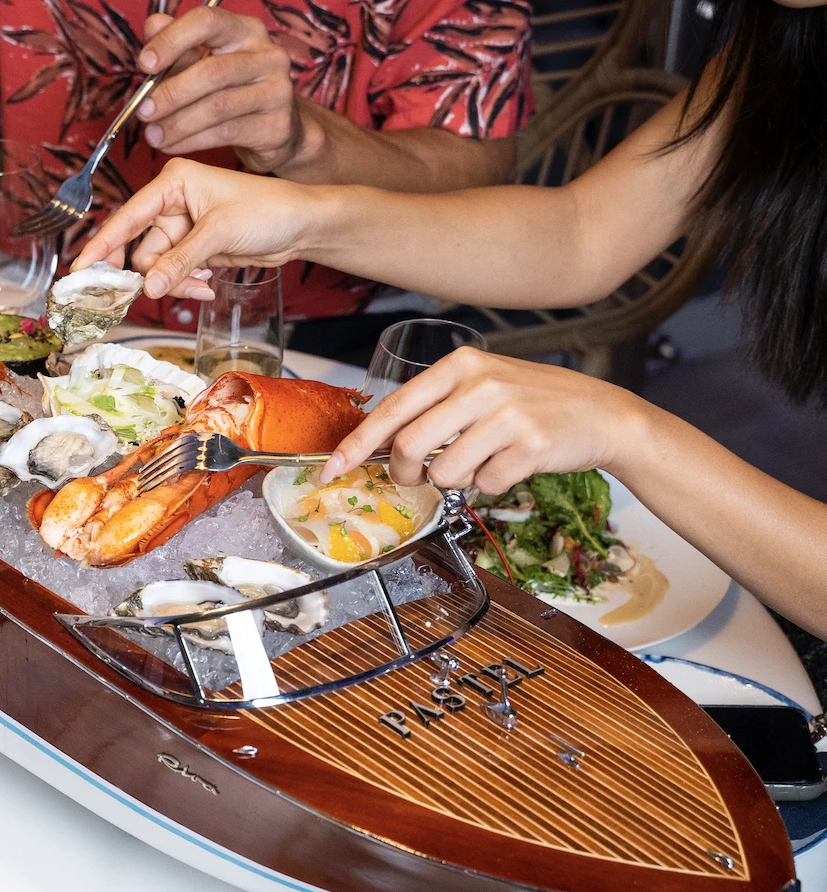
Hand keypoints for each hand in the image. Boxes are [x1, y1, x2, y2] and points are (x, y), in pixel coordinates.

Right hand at [74, 158, 317, 298]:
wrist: (300, 226)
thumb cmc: (265, 210)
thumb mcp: (218, 234)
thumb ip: (180, 261)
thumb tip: (148, 286)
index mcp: (173, 182)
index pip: (128, 216)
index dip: (103, 244)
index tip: (82, 269)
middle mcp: (173, 203)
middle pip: (142, 248)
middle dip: (151, 273)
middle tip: (149, 295)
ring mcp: (185, 228)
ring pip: (159, 266)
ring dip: (176, 282)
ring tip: (202, 283)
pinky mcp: (197, 249)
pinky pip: (177, 273)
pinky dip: (188, 283)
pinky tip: (209, 283)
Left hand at [136, 8, 302, 171]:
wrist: (277, 131)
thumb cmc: (236, 92)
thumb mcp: (206, 63)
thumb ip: (180, 47)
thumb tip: (151, 28)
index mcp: (246, 31)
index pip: (207, 22)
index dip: (172, 40)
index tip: (144, 64)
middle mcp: (267, 56)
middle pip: (211, 71)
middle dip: (171, 93)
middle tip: (143, 111)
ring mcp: (276, 92)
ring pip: (217, 107)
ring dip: (178, 124)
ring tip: (153, 135)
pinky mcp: (275, 128)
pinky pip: (225, 134)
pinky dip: (192, 141)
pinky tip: (172, 145)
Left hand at [323, 349, 646, 493]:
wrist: (602, 414)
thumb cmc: (534, 403)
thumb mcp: (482, 387)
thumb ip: (435, 408)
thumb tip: (380, 444)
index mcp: (460, 366)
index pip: (392, 409)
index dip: (356, 445)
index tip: (331, 470)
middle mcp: (480, 384)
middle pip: (408, 446)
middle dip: (404, 473)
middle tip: (416, 477)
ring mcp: (507, 413)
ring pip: (444, 471)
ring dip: (455, 480)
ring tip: (481, 461)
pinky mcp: (530, 444)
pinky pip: (485, 483)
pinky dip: (492, 484)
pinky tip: (513, 464)